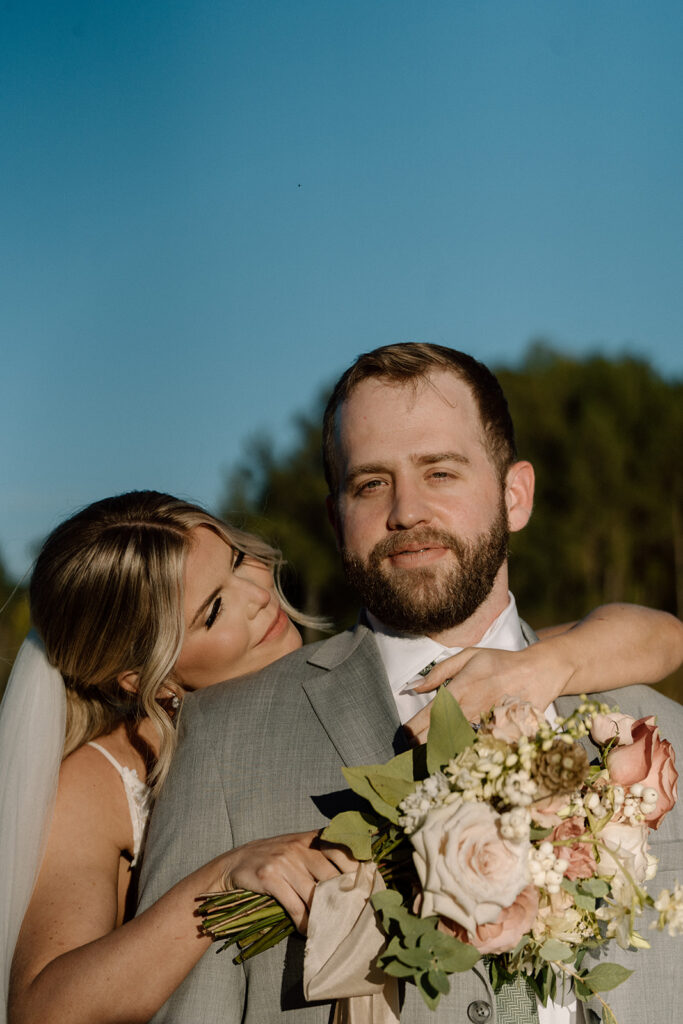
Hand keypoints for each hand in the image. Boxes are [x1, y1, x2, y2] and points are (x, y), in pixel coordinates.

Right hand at [217, 831, 357, 932]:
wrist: (235, 862)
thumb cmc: (274, 856)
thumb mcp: (297, 846)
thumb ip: (321, 853)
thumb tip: (353, 874)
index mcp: (309, 838)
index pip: (341, 849)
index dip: (355, 869)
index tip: (364, 887)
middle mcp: (299, 846)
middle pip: (330, 876)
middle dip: (341, 898)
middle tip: (349, 915)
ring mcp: (284, 862)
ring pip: (314, 894)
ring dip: (322, 915)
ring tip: (328, 927)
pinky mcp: (270, 878)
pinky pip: (295, 906)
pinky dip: (303, 922)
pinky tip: (306, 930)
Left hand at [402, 646, 569, 745]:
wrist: (538, 672)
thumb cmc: (500, 662)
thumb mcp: (469, 656)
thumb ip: (440, 672)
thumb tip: (415, 686)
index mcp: (461, 688)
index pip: (431, 712)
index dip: (415, 727)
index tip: (405, 736)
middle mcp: (471, 707)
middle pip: (441, 732)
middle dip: (424, 744)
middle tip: (410, 752)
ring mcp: (486, 722)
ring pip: (458, 742)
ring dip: (442, 751)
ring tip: (427, 760)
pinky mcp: (501, 731)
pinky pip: (480, 746)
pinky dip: (467, 754)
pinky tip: (456, 762)